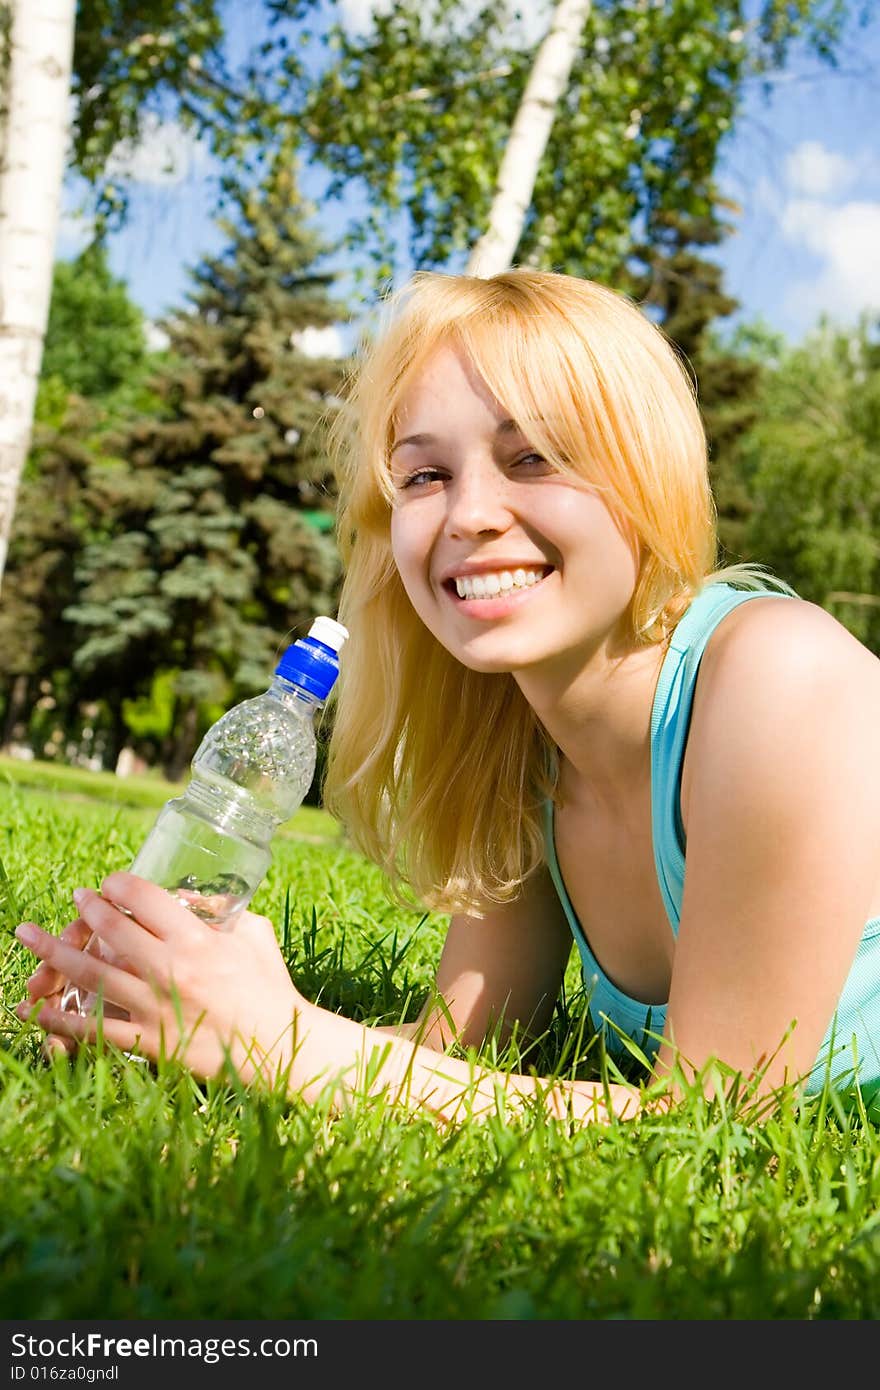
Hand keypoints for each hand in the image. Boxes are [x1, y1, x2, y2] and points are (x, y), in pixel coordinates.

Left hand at [16, 872, 304, 1084]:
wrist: (278, 1046)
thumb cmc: (270, 987)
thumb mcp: (253, 935)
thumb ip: (225, 913)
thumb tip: (198, 899)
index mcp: (197, 939)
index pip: (144, 899)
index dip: (119, 885)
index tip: (109, 883)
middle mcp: (170, 969)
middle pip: (111, 930)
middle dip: (86, 909)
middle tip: (75, 899)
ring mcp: (155, 1007)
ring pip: (91, 975)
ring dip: (53, 953)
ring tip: (27, 935)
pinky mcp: (149, 1042)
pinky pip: (95, 1029)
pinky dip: (59, 1019)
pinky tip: (34, 1007)